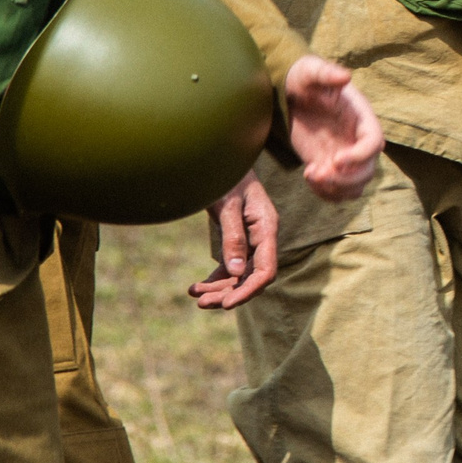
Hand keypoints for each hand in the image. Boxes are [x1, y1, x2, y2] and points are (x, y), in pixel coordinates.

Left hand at [191, 171, 277, 309]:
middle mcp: (262, 237)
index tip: (226, 304)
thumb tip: (237, 272)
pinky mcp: (236, 239)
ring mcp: (249, 239)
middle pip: (251, 276)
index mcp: (266, 227)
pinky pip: (229, 267)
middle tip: (202, 304)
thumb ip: (233, 236)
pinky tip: (194, 287)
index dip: (248, 290)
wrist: (220, 158)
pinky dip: (213, 279)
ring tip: (194, 296)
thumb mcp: (227, 204)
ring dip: (218, 289)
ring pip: (238, 275)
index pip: (265, 270)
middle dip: (228, 292)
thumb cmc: (226, 176)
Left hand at [285, 56, 384, 200]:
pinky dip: (325, 193)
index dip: (360, 156)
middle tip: (319, 173)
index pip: (374, 142)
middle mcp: (358, 140)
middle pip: (368, 171)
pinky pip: (337, 192)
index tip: (335, 160)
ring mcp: (346, 157)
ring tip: (311, 175)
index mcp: (361, 118)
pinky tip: (308, 176)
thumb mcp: (311, 72)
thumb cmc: (304, 80)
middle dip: (345, 179)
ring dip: (335, 189)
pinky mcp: (330, 168)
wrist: (291, 94)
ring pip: (355, 186)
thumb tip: (345, 76)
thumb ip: (326, 73)